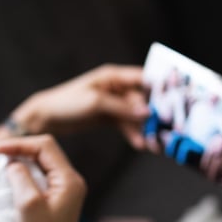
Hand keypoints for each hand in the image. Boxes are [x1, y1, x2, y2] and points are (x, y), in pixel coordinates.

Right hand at [0, 135, 85, 221]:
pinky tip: (10, 179)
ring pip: (41, 164)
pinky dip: (24, 174)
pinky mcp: (57, 200)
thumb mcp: (27, 203)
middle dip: (19, 150)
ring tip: (0, 166)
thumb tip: (13, 162)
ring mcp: (65, 191)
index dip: (19, 144)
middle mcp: (71, 181)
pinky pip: (40, 178)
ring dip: (20, 162)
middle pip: (45, 152)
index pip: (44, 146)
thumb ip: (20, 175)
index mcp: (70, 180)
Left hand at [8, 64, 150, 148]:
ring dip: (144, 128)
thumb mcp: (95, 103)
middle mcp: (115, 88)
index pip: (143, 78)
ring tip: (153, 144)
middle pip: (142, 99)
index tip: (176, 101)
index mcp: (113, 76)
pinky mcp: (108, 117)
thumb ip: (122, 107)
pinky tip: (140, 145)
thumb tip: (146, 113)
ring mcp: (112, 103)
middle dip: (153, 114)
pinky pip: (125, 125)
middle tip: (164, 129)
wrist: (45, 118)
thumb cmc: (66, 103)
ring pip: (135, 115)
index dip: (160, 88)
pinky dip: (132, 134)